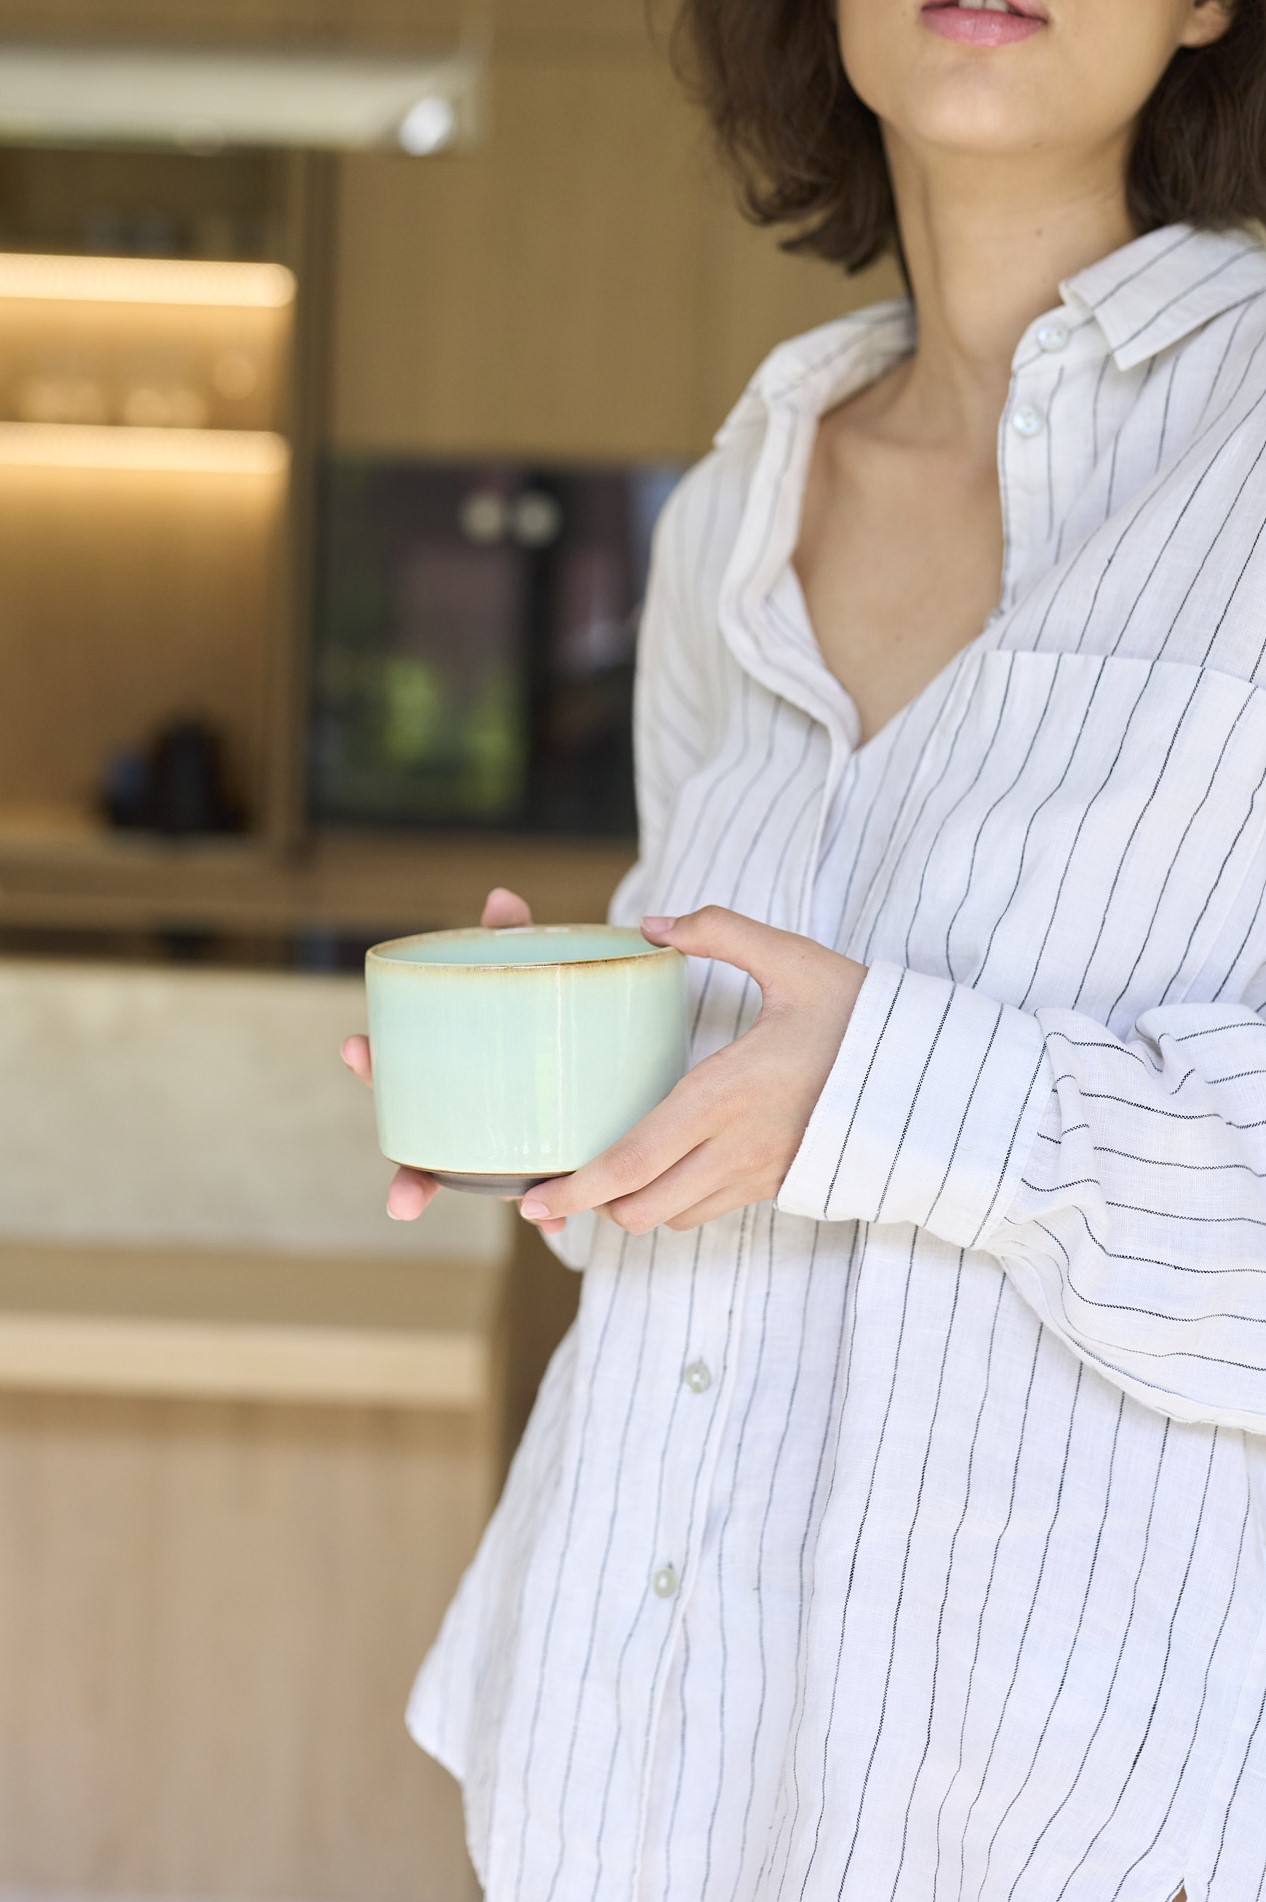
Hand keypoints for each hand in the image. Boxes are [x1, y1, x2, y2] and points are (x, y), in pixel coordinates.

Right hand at [341, 887, 533, 1220]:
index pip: (397, 1069)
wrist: (599, 1046)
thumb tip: (502, 897)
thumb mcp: (531, 970)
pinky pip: (544, 1200)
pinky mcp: (546, 1164)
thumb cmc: (544, 1007)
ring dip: (489, 1216)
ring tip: (504, 1227)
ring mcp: (504, 1147)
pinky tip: (555, 1227)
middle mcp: (468, 1118)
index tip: (354, 1048)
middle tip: (402, 1201)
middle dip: (410, 1178)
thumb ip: (514, 939)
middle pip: (425, 1151)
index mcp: (450, 1069)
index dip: (373, 1065)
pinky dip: (548, 1215)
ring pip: (480, 1184)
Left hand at [516, 906, 867, 1235]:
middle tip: (560, 1180)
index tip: (532, 1203)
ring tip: (610, 1170)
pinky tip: (667, 1164)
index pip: (632, 1162)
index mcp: (724, 1095)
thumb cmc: (862, 1015)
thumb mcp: (794, 959)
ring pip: (672, 1219)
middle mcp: (736, 1148)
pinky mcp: (779, 1186)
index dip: (575, 1192)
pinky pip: (708, 1211)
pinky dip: (675, 1200)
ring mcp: (759, 1176)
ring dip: (637, 1202)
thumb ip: (721, 931)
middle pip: (639, 1210)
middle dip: (595, 1203)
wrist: (937, 1077)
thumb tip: (654, 923)